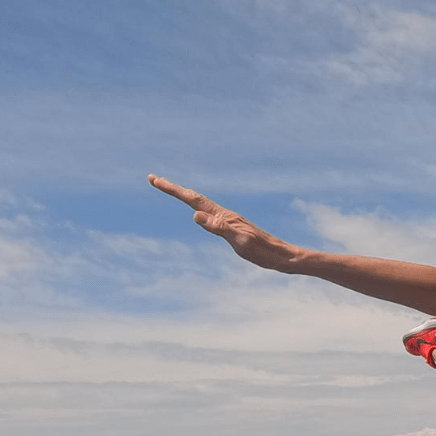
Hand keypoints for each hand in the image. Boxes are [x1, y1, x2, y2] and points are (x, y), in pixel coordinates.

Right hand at [148, 175, 300, 271]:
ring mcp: (229, 220)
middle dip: (173, 189)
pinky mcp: (233, 228)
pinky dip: (199, 208)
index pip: (192, 199)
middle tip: (154, 179)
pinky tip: (200, 212)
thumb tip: (195, 215)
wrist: (282, 256)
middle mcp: (224, 214)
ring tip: (172, 190)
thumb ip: (218, 228)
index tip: (154, 179)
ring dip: (185, 196)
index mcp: (223, 216)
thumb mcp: (239, 240)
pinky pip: (210, 214)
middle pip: (194, 197)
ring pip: (202, 204)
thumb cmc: (262, 251)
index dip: (172, 189)